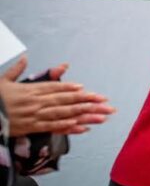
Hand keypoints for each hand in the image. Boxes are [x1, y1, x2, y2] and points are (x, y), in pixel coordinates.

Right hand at [0, 56, 115, 135]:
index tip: (86, 89)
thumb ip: (17, 70)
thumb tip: (25, 57)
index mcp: (30, 90)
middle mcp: (35, 102)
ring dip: (84, 115)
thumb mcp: (3, 81)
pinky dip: (68, 127)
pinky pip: (53, 128)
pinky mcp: (32, 128)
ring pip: (63, 114)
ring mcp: (35, 116)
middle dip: (87, 101)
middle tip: (104, 102)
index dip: (71, 89)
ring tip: (101, 115)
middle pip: (65, 100)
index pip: (55, 88)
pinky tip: (82, 128)